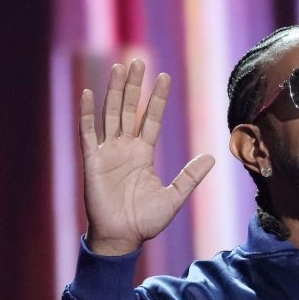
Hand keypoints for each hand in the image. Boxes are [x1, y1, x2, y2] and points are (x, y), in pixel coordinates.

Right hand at [79, 59, 214, 255]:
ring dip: (113, 91)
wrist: (122, 238)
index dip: (156, 99)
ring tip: (119, 68)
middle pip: (129, 110)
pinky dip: (87, 113)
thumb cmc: (145, 221)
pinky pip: (88, 132)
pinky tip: (89, 92)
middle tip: (139, 61)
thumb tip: (211, 158)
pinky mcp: (92, 161)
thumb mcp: (174, 197)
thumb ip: (190, 177)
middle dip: (133, 86)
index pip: (151, 119)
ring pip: (110, 114)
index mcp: (143, 155)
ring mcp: (107, 152)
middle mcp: (125, 149)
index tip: (163, 77)